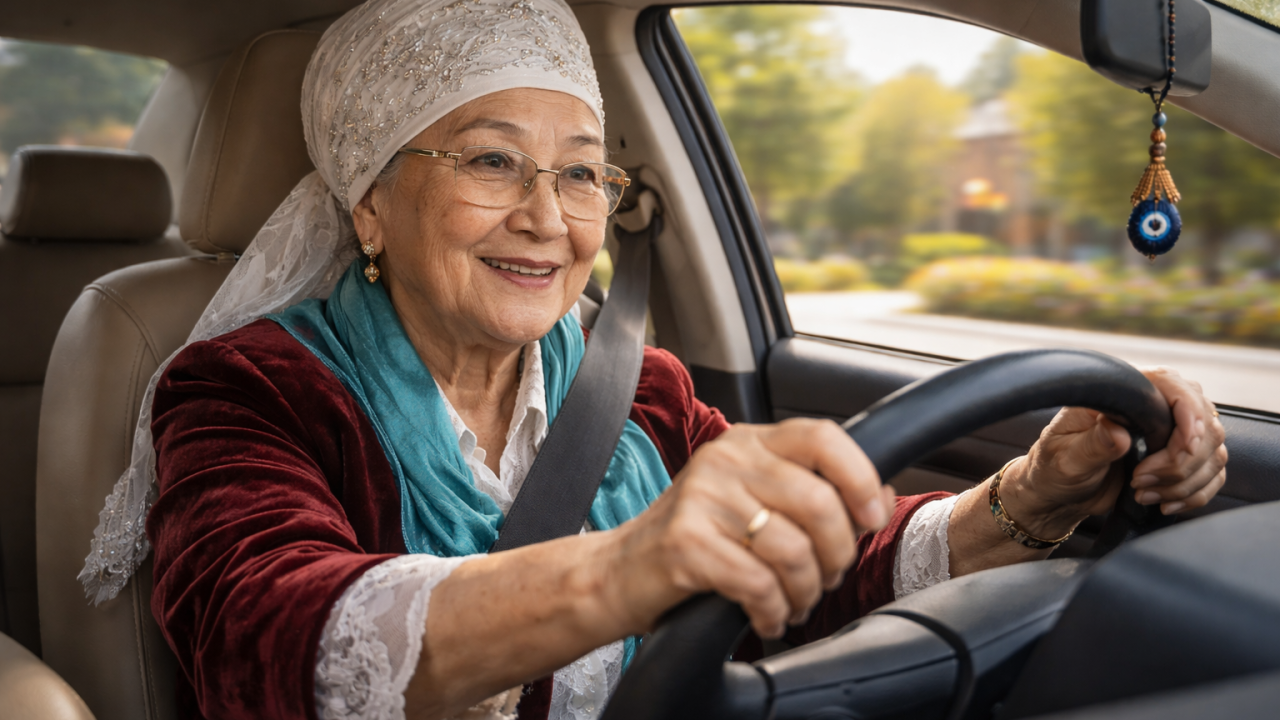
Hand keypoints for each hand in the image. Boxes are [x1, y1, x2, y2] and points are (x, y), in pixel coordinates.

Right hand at [607, 418, 893, 639]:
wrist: (618, 571)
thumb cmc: (692, 537)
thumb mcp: (748, 496)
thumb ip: (805, 488)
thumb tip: (877, 498)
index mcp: (747, 442)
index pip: (823, 437)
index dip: (861, 478)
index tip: (870, 517)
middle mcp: (725, 461)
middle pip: (819, 502)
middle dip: (837, 554)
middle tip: (826, 577)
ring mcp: (702, 500)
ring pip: (794, 551)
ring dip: (807, 591)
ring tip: (794, 602)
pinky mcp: (686, 544)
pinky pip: (759, 584)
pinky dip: (774, 610)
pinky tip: (767, 615)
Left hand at [1002, 367, 1227, 538]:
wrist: (1058, 494)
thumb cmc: (1053, 469)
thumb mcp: (1064, 458)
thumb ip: (1092, 444)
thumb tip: (1118, 431)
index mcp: (1122, 394)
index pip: (1173, 386)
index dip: (1188, 416)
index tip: (1183, 447)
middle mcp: (1152, 407)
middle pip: (1202, 423)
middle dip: (1180, 461)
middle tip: (1141, 481)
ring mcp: (1170, 433)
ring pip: (1212, 452)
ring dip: (1185, 481)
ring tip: (1143, 493)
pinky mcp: (1180, 460)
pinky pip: (1212, 474)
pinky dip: (1194, 493)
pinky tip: (1165, 503)